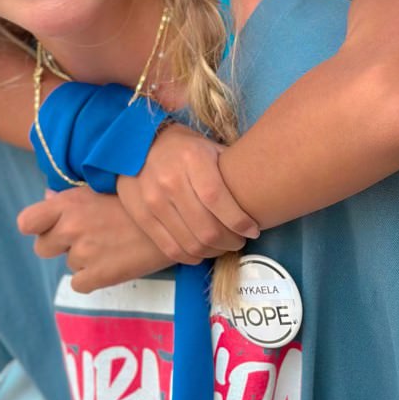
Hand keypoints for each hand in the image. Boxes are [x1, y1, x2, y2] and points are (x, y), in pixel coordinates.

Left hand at [18, 187, 209, 292]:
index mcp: (69, 203)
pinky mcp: (99, 276)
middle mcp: (71, 228)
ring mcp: (84, 253)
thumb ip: (72, 196)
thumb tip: (48, 199)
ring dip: (83, 258)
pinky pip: (80, 284)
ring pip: (69, 263)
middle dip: (58, 244)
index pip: (26, 222)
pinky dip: (93, 277)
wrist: (175, 220)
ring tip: (110, 244)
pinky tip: (113, 262)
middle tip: (85, 237)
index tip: (51, 225)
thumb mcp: (103, 187)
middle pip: (42, 248)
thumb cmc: (139, 198)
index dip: (36, 226)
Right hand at [116, 123, 258, 263]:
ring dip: (212, 251)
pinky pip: (170, 247)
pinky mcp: (141, 215)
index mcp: (192, 159)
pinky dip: (190, 256)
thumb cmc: (183, 147)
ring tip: (222, 246)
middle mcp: (170, 180)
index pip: (218, 200)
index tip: (253, 230)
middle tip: (239, 240)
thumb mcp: (209, 147)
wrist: (138, 144)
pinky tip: (201, 252)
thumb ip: (229, 170)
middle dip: (230, 241)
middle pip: (206, 228)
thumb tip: (260, 194)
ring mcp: (153, 200)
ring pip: (190, 243)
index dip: (239, 221)